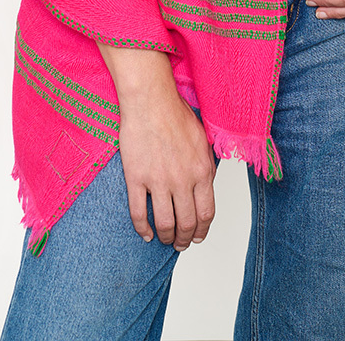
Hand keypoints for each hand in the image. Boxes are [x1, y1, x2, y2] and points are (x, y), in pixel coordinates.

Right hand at [97, 44, 215, 250]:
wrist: (150, 100)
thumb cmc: (175, 113)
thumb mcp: (203, 139)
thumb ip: (206, 164)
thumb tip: (207, 183)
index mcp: (202, 170)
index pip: (206, 213)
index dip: (202, 230)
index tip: (197, 236)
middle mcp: (182, 180)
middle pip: (187, 223)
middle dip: (185, 239)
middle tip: (181, 244)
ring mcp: (158, 181)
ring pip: (165, 223)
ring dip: (167, 237)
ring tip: (165, 239)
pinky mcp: (136, 178)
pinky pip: (139, 213)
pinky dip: (143, 229)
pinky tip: (146, 233)